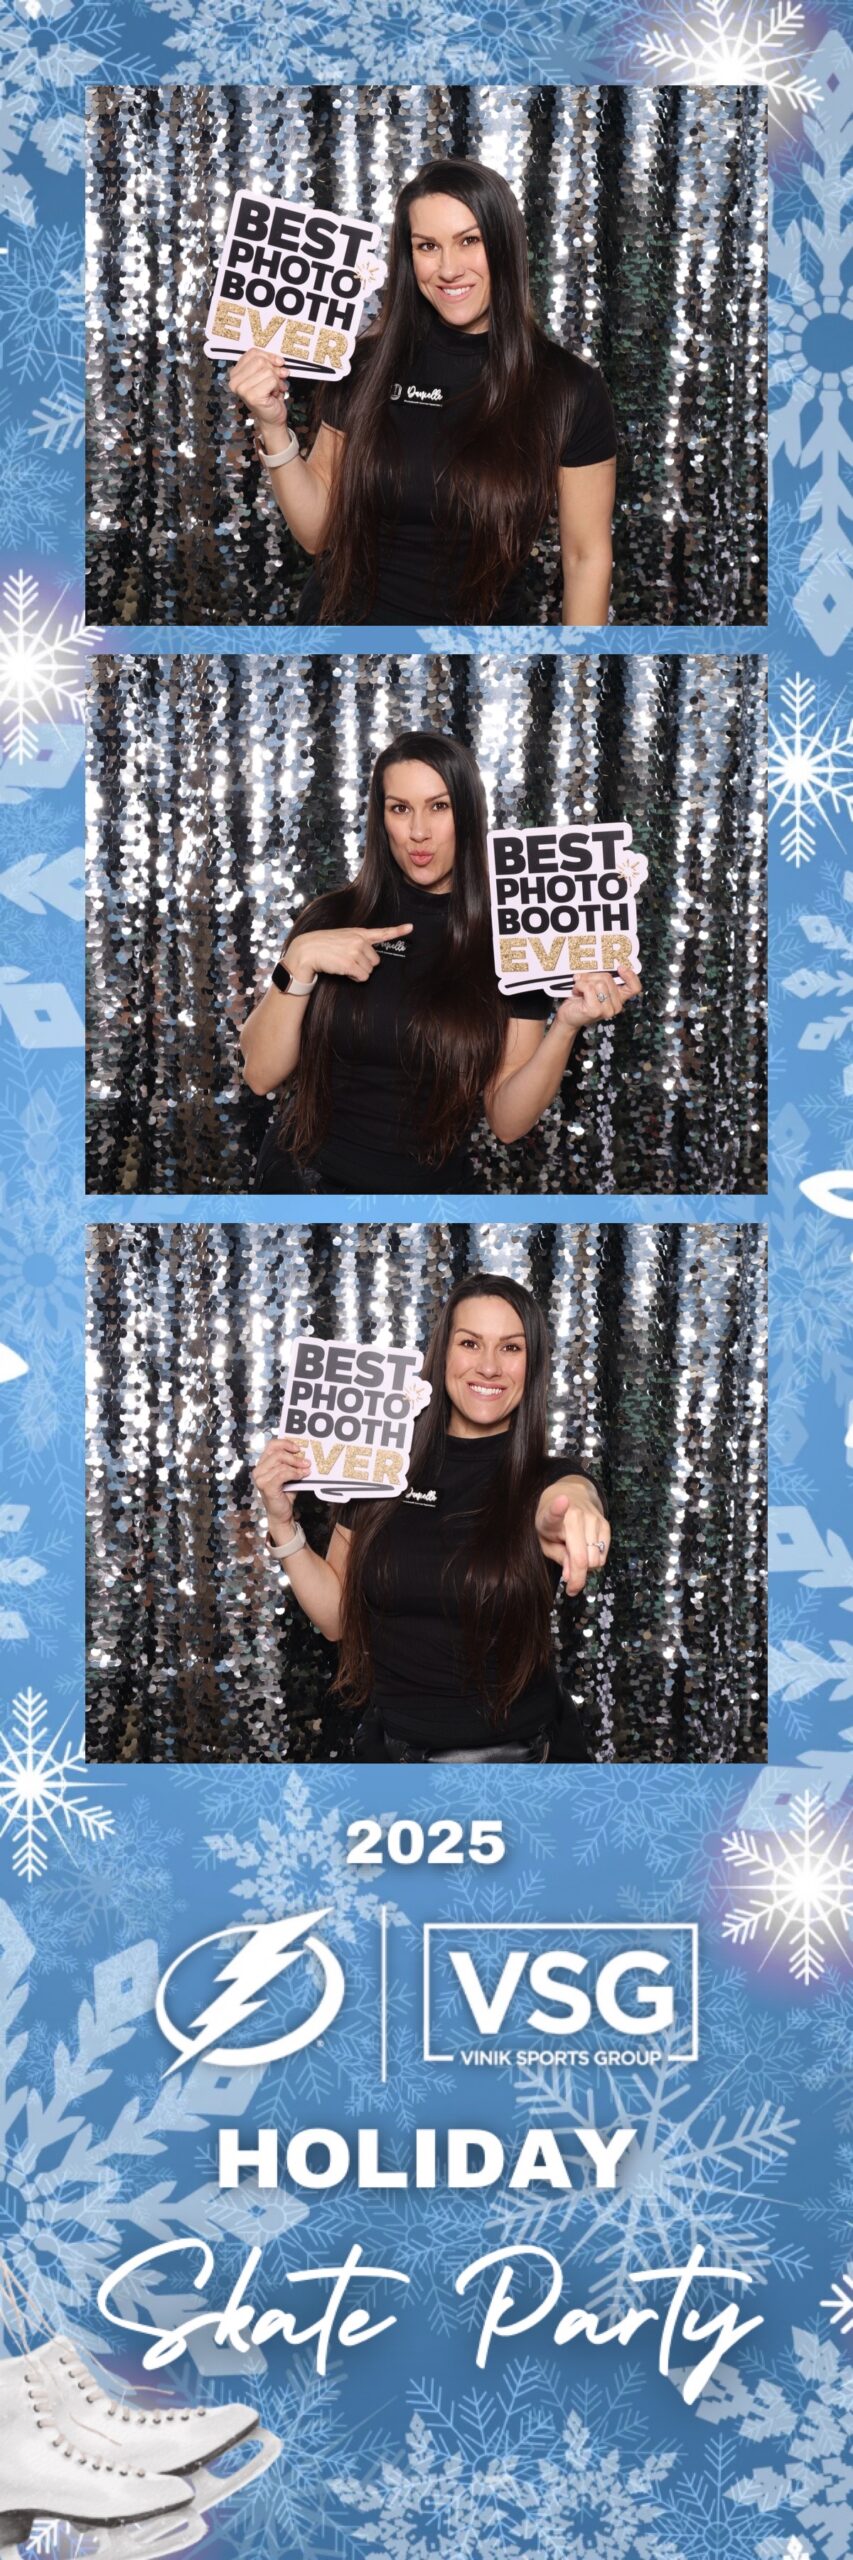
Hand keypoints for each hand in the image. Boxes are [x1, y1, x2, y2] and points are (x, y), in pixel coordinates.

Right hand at [230, 349, 289, 434]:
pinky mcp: (251, 396)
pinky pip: (271, 380)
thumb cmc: (269, 397)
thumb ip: (267, 363)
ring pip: (267, 370)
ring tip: (275, 388)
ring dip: (276, 379)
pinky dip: (277, 386)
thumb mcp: (266, 374)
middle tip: (278, 379)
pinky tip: (274, 394)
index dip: (269, 356)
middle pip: (260, 360)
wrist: (271, 418)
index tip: (278, 363)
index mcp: (235, 372)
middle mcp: (235, 380)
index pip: (252, 353)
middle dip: (273, 369)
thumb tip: (278, 360)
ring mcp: (242, 389)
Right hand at [253, 1437, 309, 1538]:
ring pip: (281, 1464)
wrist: (281, 1514)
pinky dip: (294, 1473)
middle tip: (307, 1462)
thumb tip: (305, 1453)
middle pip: (277, 1453)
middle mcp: (258, 1470)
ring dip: (297, 1466)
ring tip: (307, 1470)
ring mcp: (260, 1479)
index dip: (285, 1443)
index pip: (271, 1445)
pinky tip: (301, 1476)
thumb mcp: (288, 1474)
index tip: (298, 1448)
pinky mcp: (266, 1487)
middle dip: (295, 1457)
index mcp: (262, 1464)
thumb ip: (292, 1463)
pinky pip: (282, 1474)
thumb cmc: (285, 1493)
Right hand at [287, 923, 413, 982]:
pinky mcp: (350, 963)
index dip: (397, 930)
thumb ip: (357, 942)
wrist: (307, 950)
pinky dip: (354, 977)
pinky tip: (343, 971)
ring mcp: (355, 951)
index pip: (381, 932)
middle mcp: (359, 940)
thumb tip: (369, 958)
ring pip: (369, 970)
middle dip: (365, 965)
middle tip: (349, 961)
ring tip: (343, 965)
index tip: (411, 927)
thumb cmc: (323, 946)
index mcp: (358, 933)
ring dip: (358, 972)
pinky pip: (362, 977)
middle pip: (376, 961)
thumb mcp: (342, 937)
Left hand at [537, 1491, 610, 1593]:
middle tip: (569, 1572)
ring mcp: (594, 1519)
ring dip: (586, 1565)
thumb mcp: (546, 1542)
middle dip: (577, 1575)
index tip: (562, 1500)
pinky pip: (603, 1556)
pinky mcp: (605, 1524)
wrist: (570, 1496)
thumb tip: (571, 1576)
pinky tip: (586, 1549)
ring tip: (576, 1554)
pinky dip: (595, 1559)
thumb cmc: (553, 1525)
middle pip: (583, 1559)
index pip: (555, 1513)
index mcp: (552, 1518)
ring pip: (596, 1561)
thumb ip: (559, 1558)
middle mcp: (576, 1515)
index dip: (558, 1508)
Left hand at [555, 964, 641, 1028]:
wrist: (568, 1016)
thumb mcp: (595, 986)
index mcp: (619, 998)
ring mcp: (607, 1010)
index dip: (630, 975)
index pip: (634, 988)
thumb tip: (602, 962)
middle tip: (583, 980)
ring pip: (599, 982)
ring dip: (584, 982)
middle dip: (592, 975)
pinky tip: (576, 992)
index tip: (620, 967)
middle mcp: (616, 1006)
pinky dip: (579, 986)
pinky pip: (589, 988)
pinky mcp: (595, 1010)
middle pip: (609, 978)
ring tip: (579, 988)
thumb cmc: (581, 1000)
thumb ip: (603, 978)